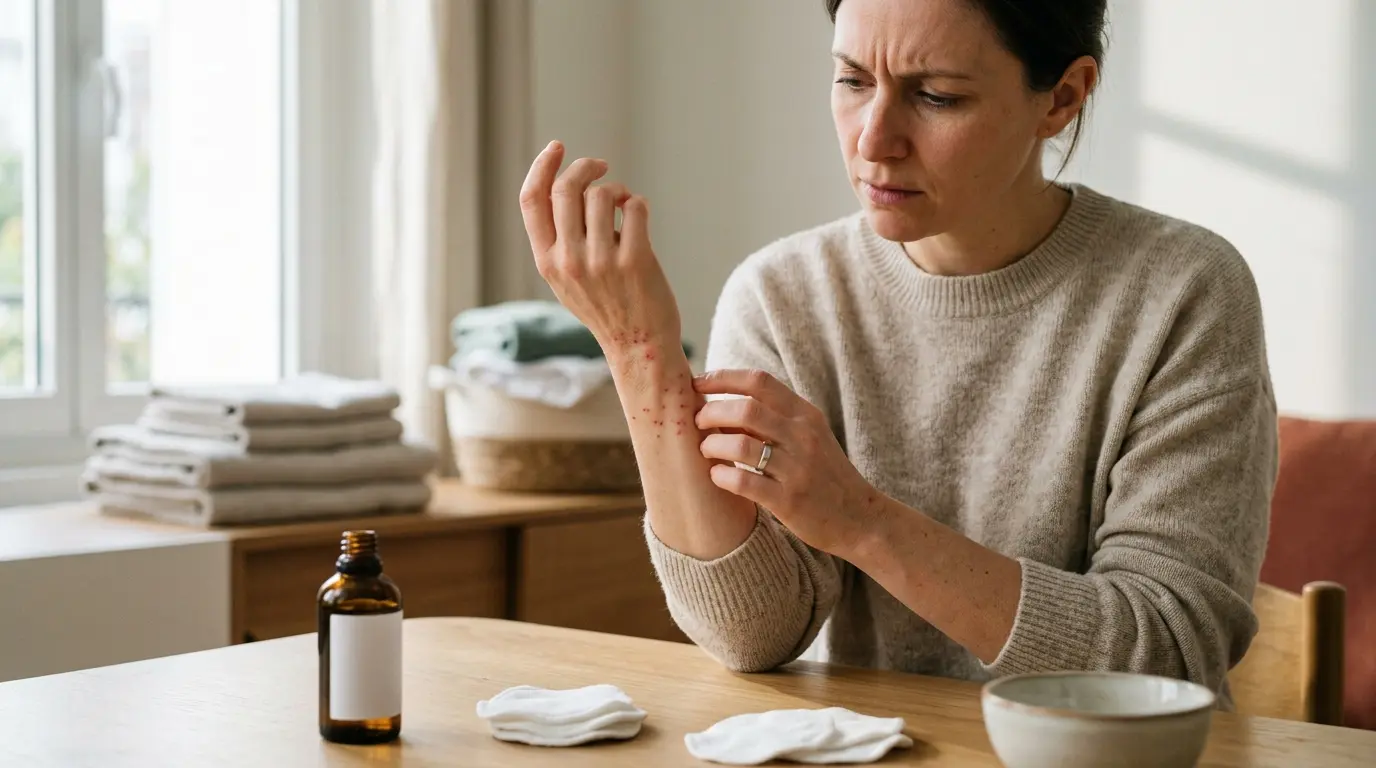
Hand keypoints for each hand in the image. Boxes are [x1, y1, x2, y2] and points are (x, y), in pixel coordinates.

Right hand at [519, 141, 682, 355]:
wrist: (638, 346)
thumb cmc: (606, 307)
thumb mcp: (566, 279)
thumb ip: (560, 240)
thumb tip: (567, 184)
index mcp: (547, 262)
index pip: (531, 201)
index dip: (542, 166)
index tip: (558, 147)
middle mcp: (569, 261)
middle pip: (565, 189)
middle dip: (585, 167)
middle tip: (601, 167)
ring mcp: (601, 262)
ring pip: (602, 194)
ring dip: (616, 190)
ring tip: (624, 207)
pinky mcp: (635, 261)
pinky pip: (634, 206)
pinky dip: (638, 204)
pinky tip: (638, 218)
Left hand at [693, 369, 885, 555]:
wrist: (859, 517)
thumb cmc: (825, 474)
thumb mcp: (809, 436)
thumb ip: (775, 417)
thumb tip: (724, 402)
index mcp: (806, 415)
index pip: (759, 381)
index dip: (722, 378)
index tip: (698, 382)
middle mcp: (803, 436)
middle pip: (746, 409)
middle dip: (711, 412)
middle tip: (697, 422)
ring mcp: (797, 469)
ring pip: (740, 444)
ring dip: (712, 445)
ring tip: (706, 450)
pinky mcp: (788, 500)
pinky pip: (744, 482)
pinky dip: (721, 475)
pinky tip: (717, 475)